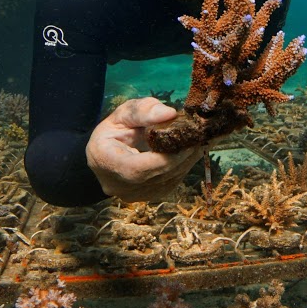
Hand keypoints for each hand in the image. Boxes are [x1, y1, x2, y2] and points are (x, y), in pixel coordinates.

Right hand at [86, 97, 207, 202]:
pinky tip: (191, 150)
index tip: (185, 139)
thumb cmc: (114, 130)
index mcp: (105, 162)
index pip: (138, 169)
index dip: (165, 157)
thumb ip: (143, 111)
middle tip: (201, 134)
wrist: (106, 154)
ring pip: (169, 180)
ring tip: (200, 139)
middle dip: (182, 155)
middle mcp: (118, 185)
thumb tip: (170, 114)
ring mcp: (134, 195)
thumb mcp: (123, 114)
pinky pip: (171, 182)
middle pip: (157, 175)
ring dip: (187, 160)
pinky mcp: (149, 196)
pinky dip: (183, 166)